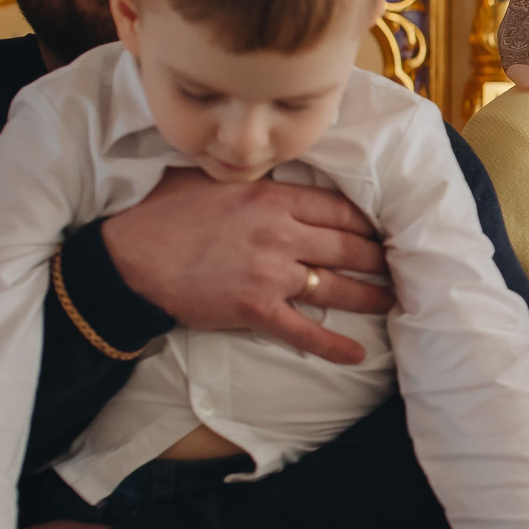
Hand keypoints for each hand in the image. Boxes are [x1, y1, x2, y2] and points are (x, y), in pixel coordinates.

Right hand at [101, 167, 392, 363]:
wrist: (130, 257)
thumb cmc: (165, 212)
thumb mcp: (212, 178)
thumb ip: (253, 179)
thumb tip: (275, 174)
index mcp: (272, 197)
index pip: (338, 208)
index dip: (366, 221)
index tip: (382, 228)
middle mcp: (281, 233)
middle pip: (348, 246)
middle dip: (379, 257)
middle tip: (398, 264)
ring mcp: (270, 273)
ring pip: (337, 286)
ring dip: (370, 295)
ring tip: (392, 300)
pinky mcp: (255, 309)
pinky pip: (305, 331)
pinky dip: (334, 345)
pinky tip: (357, 354)